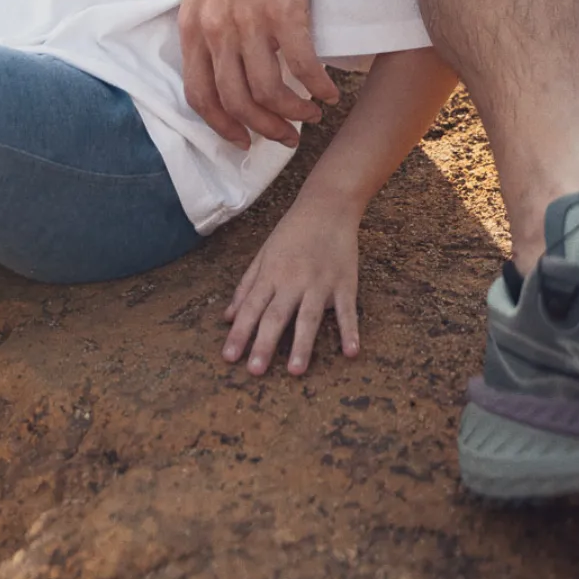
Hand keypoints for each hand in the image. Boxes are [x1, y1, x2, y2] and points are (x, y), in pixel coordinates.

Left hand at [179, 0, 337, 147]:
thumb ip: (207, 21)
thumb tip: (222, 58)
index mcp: (192, 24)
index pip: (199, 94)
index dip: (221, 125)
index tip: (241, 139)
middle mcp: (216, 29)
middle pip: (237, 102)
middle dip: (264, 129)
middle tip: (286, 136)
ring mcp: (250, 21)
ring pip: (271, 93)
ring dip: (294, 113)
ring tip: (310, 114)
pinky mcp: (286, 9)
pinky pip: (303, 67)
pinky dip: (318, 88)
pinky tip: (329, 92)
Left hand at [222, 195, 360, 375]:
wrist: (327, 206)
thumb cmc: (292, 232)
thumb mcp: (264, 254)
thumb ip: (246, 286)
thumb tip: (228, 317)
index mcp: (271, 274)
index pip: (251, 308)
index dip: (239, 333)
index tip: (229, 358)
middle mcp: (293, 281)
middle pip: (276, 316)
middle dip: (264, 344)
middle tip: (254, 371)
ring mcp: (320, 283)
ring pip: (308, 317)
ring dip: (301, 344)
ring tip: (294, 370)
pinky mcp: (345, 283)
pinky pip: (347, 311)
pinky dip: (349, 331)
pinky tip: (350, 352)